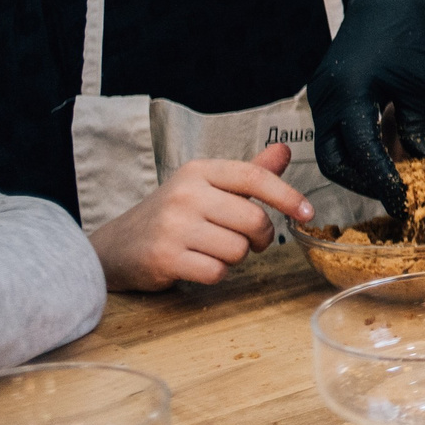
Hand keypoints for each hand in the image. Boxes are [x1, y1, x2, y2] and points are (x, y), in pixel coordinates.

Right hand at [90, 144, 313, 290]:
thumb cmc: (172, 215)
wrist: (115, 246)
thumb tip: (285, 151)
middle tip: (247, 240)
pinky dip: (216, 274)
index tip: (308, 213)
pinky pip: (217, 272)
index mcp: (199, 171)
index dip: (288, 195)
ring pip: (238, 249)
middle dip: (259, 238)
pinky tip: (197, 264)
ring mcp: (173, 226)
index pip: (254, 177)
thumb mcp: (207, 186)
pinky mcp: (165, 257)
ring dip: (235, 257)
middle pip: (254, 220)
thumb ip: (249, 173)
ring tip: (211, 248)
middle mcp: (186, 194)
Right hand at [308, 0, 424, 217]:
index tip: (402, 202)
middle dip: (362, 183)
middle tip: (394, 195)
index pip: (360, 155)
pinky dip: (354, 149)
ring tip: (390, 180)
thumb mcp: (419, 85)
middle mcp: (325, 99)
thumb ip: (417, 127)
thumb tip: (424, 166)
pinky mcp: (326, 92)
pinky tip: (382, 155)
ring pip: (330, 149)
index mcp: (348, 96)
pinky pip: (333, 132)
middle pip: (333, 161)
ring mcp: (321, 95)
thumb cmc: (407, 33)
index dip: (381, 183)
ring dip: (356, 168)